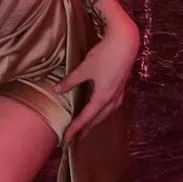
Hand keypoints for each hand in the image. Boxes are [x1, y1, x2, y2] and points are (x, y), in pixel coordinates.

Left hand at [55, 8, 139, 143]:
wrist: (125, 42)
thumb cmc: (105, 54)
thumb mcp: (85, 68)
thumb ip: (71, 81)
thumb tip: (56, 90)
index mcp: (103, 97)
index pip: (86, 118)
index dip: (76, 128)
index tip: (67, 139)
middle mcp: (113, 99)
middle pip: (98, 119)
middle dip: (86, 128)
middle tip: (76, 137)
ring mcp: (119, 93)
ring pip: (106, 113)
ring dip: (96, 121)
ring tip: (86, 126)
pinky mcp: (122, 86)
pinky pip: (112, 105)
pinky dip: (103, 111)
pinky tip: (100, 107)